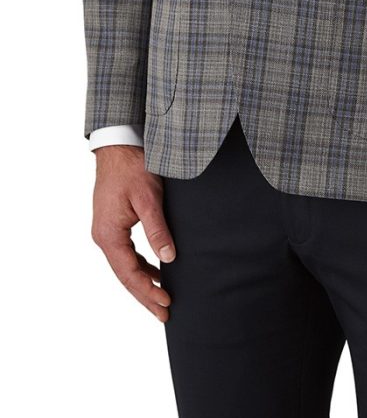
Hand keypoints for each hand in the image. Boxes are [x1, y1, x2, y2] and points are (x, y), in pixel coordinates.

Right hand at [91, 145, 174, 320]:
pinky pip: (125, 253)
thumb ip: (157, 229)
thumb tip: (168, 259)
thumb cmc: (132, 167)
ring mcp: (106, 231)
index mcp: (109, 234)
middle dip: (145, 295)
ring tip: (162, 298)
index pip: (129, 274)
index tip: (166, 306)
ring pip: (124, 266)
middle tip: (165, 313)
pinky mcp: (112, 223)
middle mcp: (103, 236)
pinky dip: (140, 266)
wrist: (118, 146)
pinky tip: (155, 271)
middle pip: (125, 276)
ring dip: (143, 283)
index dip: (148, 292)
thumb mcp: (148, 197)